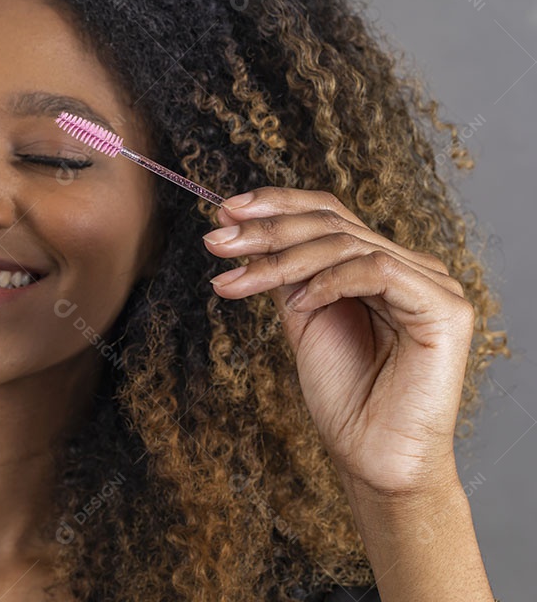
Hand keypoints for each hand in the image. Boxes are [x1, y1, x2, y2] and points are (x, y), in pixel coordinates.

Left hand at [203, 187, 473, 495]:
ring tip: (234, 278)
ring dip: (280, 259)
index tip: (223, 211)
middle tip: (216, 242)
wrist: (374, 457)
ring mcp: (432, 285)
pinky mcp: (445, 309)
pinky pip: (378, 271)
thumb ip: (288, 274)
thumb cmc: (343, 396)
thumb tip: (243, 228)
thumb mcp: (303, 319)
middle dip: (266, 231)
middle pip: (332, 224)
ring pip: (346, 244)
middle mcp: (411, 267)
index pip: (329, 213)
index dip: (277, 204)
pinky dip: (329, 281)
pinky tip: (299, 305)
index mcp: (380, 266)